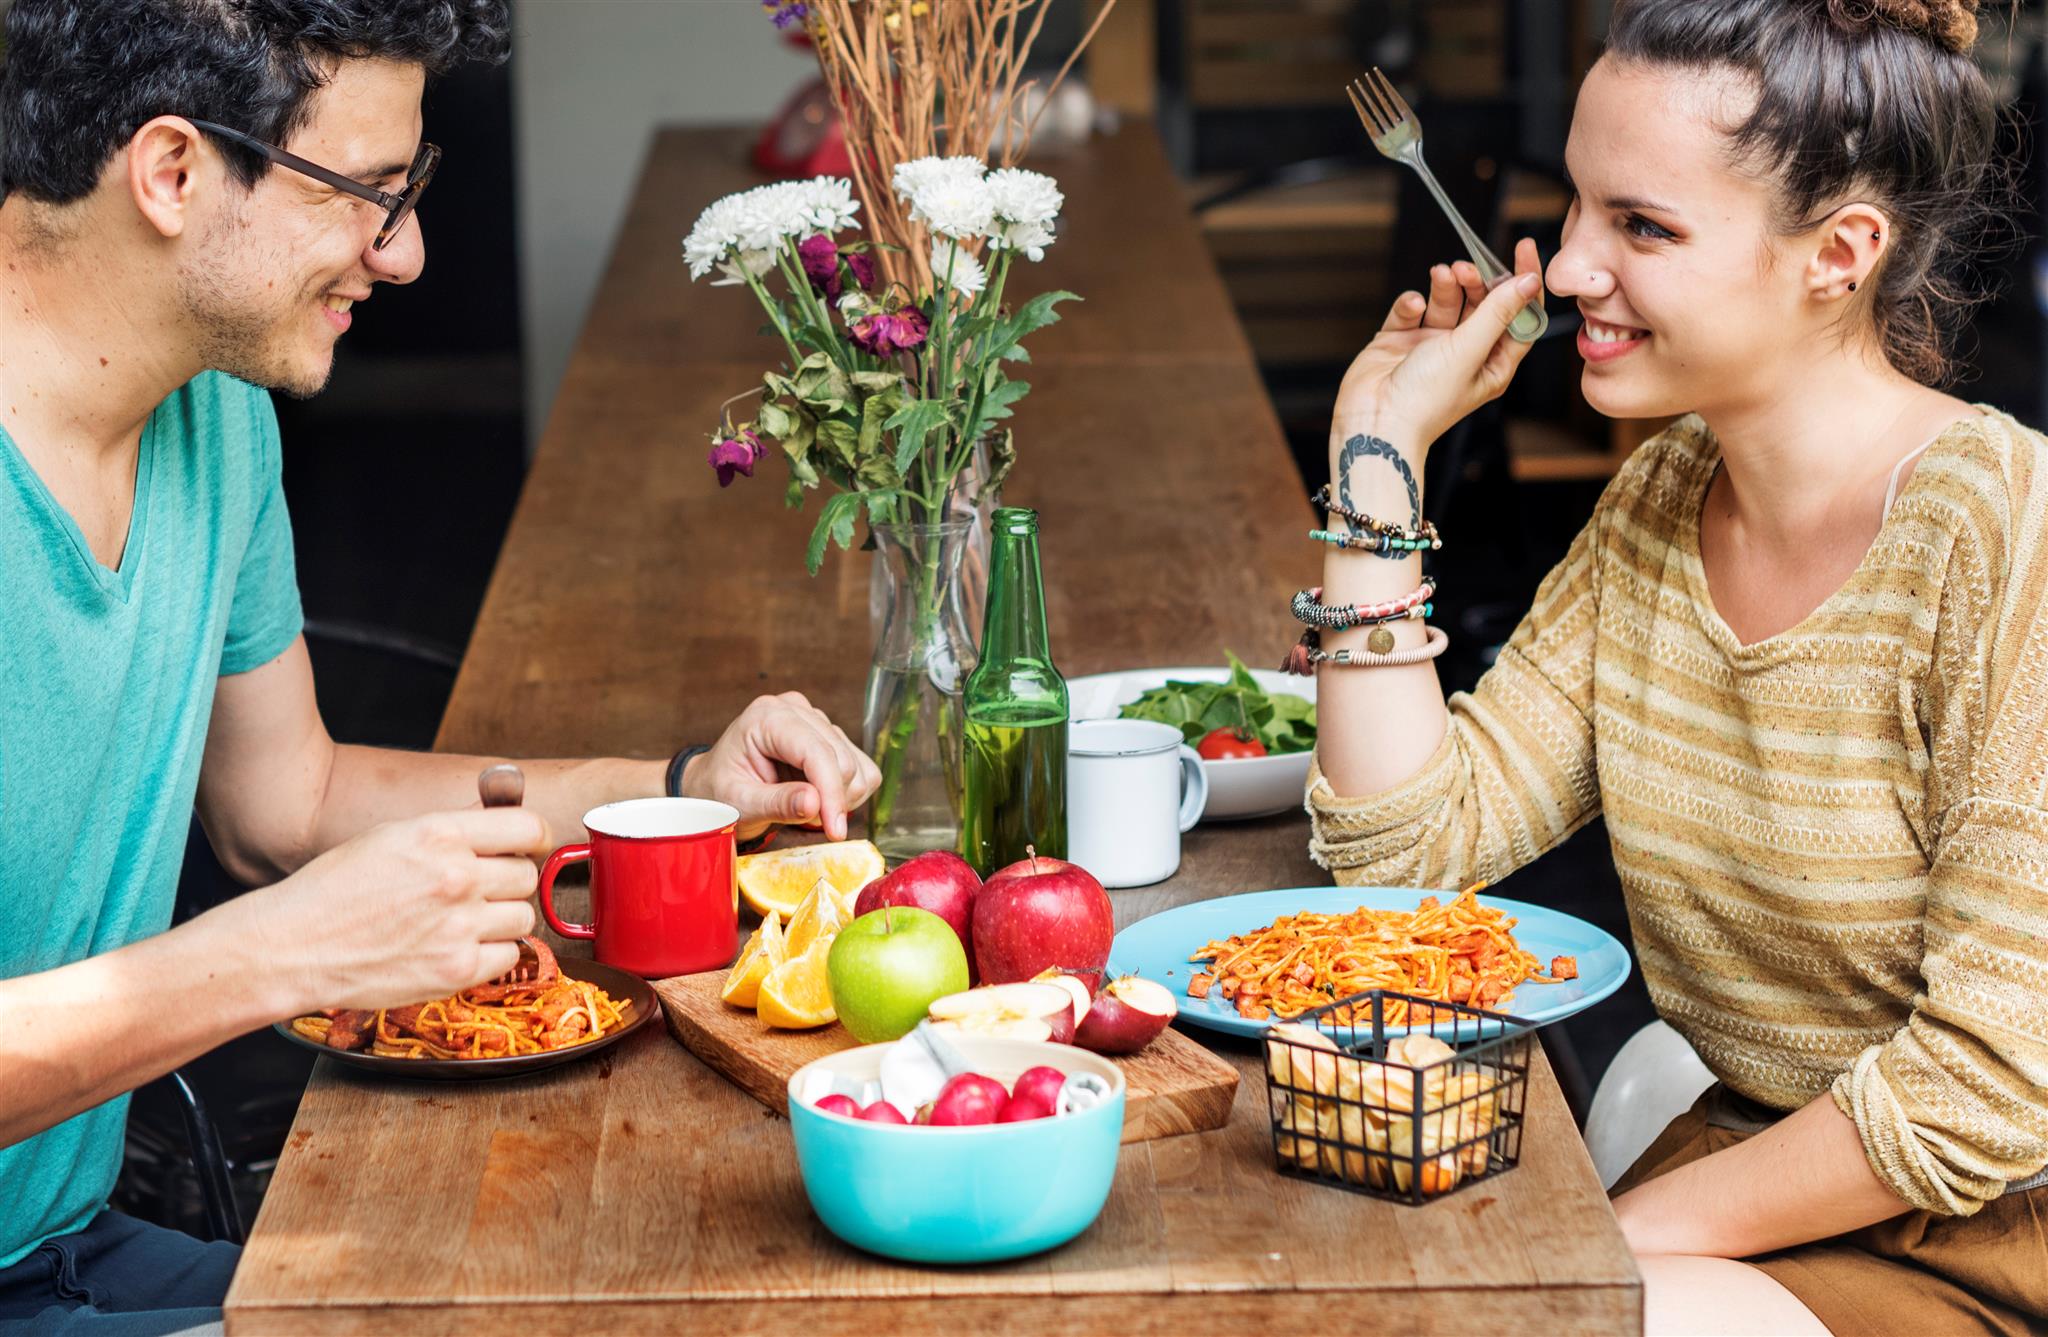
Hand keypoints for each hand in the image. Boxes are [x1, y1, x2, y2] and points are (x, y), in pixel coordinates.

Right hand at [262, 807, 547, 1011]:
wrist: (292, 947)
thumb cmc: (333, 890)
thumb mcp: (391, 836)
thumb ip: (452, 829)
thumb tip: (500, 817)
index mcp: (439, 834)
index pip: (528, 826)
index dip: (533, 839)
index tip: (529, 848)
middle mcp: (456, 876)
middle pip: (526, 876)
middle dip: (508, 884)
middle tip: (478, 893)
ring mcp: (459, 926)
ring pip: (524, 918)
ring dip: (502, 921)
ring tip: (463, 923)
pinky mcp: (456, 970)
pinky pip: (508, 957)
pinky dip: (490, 955)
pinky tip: (457, 948)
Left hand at [684, 691, 881, 840]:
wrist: (714, 787)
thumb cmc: (719, 793)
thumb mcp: (739, 803)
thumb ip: (776, 803)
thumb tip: (815, 803)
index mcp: (768, 717)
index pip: (817, 752)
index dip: (831, 793)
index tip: (835, 831)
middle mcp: (795, 710)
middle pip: (843, 761)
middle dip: (832, 801)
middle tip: (806, 821)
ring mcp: (816, 720)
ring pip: (857, 767)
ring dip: (839, 799)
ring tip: (803, 807)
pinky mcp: (831, 736)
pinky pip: (862, 770)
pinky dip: (847, 794)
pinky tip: (817, 798)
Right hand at [1332, 240, 1545, 452]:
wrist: (1373, 424)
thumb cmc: (1426, 400)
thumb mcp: (1468, 351)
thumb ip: (1497, 312)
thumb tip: (1530, 281)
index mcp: (1491, 364)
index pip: (1519, 317)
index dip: (1523, 284)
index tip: (1523, 249)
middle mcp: (1464, 355)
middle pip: (1481, 305)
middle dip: (1476, 281)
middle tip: (1466, 267)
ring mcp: (1430, 348)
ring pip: (1445, 303)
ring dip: (1445, 286)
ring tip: (1441, 274)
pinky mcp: (1399, 342)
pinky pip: (1410, 312)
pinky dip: (1411, 303)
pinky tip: (1412, 307)